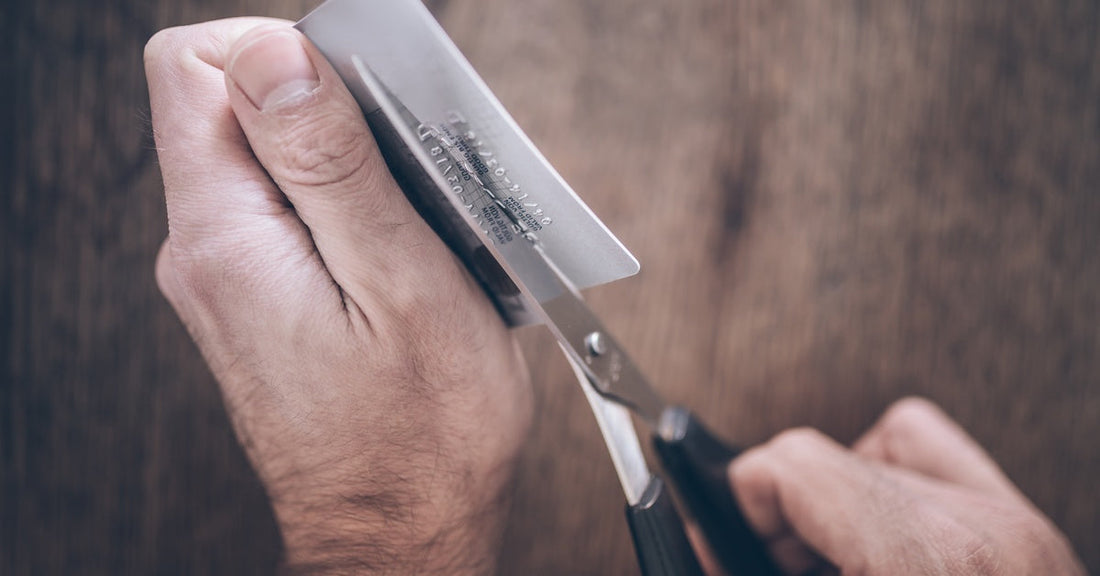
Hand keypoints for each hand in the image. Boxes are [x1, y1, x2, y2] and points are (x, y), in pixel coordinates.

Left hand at [145, 19, 531, 573]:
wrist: (402, 532)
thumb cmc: (422, 434)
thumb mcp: (400, 283)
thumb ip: (331, 166)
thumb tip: (273, 55)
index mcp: (227, 239)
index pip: (193, 66)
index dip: (279, 52)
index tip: (358, 99)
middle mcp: (205, 253)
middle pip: (230, 106)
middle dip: (325, 111)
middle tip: (404, 172)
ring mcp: (226, 279)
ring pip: (264, 158)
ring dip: (344, 165)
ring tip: (410, 225)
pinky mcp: (255, 299)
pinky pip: (283, 211)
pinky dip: (343, 207)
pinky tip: (396, 254)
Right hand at [729, 398, 1084, 574]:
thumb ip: (756, 568)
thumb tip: (714, 550)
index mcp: (929, 561)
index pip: (792, 464)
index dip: (736, 501)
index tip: (722, 548)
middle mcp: (984, 529)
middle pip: (827, 456)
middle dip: (779, 513)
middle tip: (768, 565)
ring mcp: (1018, 526)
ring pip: (882, 444)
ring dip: (837, 497)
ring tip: (826, 556)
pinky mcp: (1033, 534)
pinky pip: (942, 456)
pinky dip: (897, 484)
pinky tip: (880, 540)